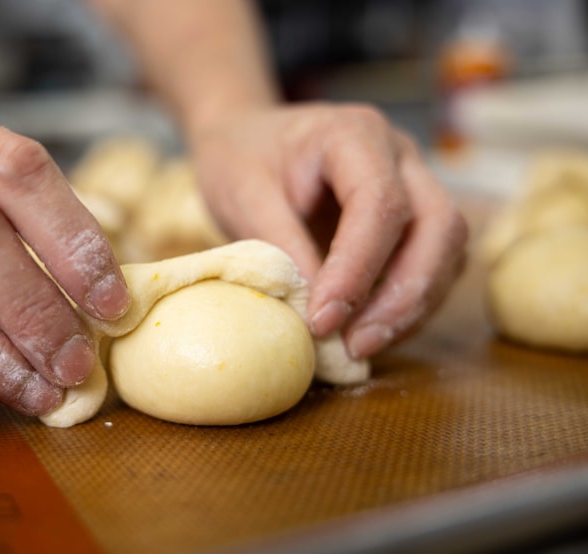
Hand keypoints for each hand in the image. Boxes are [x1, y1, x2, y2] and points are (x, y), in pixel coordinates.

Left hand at [189, 103, 467, 358]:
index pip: (380, 203)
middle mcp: (399, 155)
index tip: (323, 320)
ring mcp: (413, 185)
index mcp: (354, 134)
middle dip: (404, 295)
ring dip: (412, 306)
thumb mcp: (245, 198)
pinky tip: (369, 331)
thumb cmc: (241, 160)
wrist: (245, 140)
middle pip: (439, 225)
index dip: (358, 269)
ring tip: (359, 348)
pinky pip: (433, 264)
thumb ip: (282, 248)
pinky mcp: (413, 219)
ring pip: (447, 249)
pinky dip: (409, 304)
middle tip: (356, 345)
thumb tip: (321, 313)